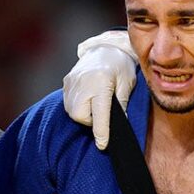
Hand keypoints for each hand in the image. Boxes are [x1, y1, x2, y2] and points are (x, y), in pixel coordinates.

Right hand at [63, 31, 136, 149]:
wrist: (105, 48)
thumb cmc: (120, 65)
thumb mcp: (127, 84)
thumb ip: (122, 104)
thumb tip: (119, 124)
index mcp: (101, 82)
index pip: (99, 114)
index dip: (102, 132)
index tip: (102, 145)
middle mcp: (82, 83)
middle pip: (80, 116)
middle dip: (91, 120)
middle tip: (103, 111)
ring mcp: (71, 82)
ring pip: (73, 112)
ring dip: (84, 114)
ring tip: (96, 102)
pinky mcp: (66, 82)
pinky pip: (68, 104)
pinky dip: (78, 106)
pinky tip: (88, 98)